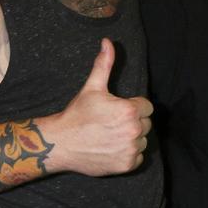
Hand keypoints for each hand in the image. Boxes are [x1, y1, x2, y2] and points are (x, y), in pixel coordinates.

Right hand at [39, 39, 151, 175]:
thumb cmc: (77, 114)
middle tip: (110, 123)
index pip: (146, 106)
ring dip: (131, 138)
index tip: (116, 110)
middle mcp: (133, 130)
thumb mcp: (92, 87)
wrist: (60, 143)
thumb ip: (105, 64)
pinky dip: (128, 154)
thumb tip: (108, 42)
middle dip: (132, 122)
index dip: (132, 106)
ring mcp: (131, 149)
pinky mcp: (127, 164)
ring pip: (142, 140)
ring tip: (109, 135)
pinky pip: (138, 157)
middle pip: (145, 124)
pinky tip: (111, 148)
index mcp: (130, 110)